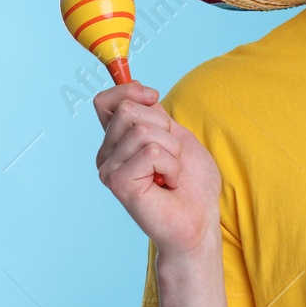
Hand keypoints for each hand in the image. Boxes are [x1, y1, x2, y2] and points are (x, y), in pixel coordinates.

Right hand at [94, 82, 221, 257]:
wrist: (200, 219)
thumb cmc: (191, 182)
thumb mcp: (175, 135)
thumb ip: (153, 113)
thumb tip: (137, 87)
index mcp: (117, 142)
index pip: (106, 101)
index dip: (130, 91)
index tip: (154, 98)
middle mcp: (106, 155)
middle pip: (128, 110)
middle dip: (164, 128)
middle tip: (171, 157)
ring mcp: (109, 170)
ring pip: (143, 130)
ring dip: (172, 151)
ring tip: (171, 174)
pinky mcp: (118, 183)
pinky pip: (152, 152)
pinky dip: (172, 165)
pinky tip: (168, 184)